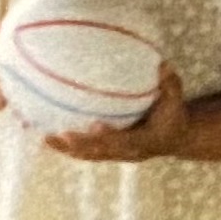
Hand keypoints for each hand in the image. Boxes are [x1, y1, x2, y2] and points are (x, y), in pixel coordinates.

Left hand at [45, 67, 190, 162]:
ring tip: (45, 138)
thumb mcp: (176, 100)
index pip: (126, 141)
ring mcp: (117, 155)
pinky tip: (47, 138)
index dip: (110, 135)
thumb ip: (170, 84)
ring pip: (89, 155)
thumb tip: (162, 64)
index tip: (95, 125)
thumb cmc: (174, 114)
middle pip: (101, 152)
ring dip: (67, 149)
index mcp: (146, 141)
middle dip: (81, 145)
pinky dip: (67, 147)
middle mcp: (129, 152)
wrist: (176, 137)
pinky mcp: (109, 153)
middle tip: (61, 134)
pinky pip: (85, 152)